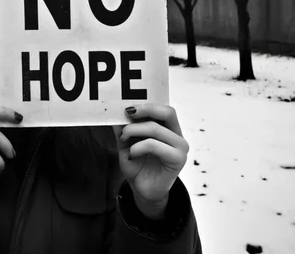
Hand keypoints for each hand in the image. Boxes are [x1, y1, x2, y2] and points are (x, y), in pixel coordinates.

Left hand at [113, 104, 188, 218]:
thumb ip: (123, 127)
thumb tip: (114, 111)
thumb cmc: (137, 164)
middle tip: (127, 112)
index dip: (147, 104)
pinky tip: (131, 154)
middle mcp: (178, 135)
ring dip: (134, 130)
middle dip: (146, 109)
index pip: (164, 108)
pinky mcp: (178, 159)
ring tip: (123, 138)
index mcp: (169, 128)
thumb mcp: (126, 142)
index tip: (127, 106)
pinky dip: (138, 146)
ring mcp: (180, 147)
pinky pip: (154, 144)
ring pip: (155, 128)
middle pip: (168, 112)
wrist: (142, 189)